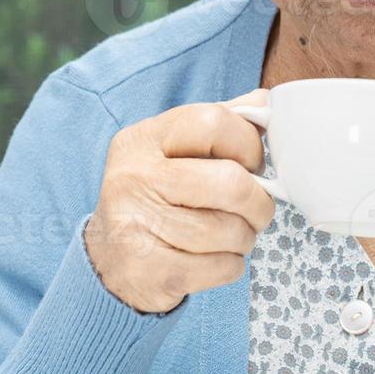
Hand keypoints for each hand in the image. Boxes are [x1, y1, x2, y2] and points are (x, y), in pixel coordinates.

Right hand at [84, 89, 275, 313]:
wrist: (109, 263)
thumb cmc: (157, 198)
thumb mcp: (176, 151)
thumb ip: (221, 123)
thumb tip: (265, 102)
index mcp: (143, 139)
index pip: (214, 121)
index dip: (249, 145)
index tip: (253, 165)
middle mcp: (133, 177)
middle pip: (230, 182)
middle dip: (259, 202)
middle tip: (256, 210)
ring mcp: (135, 225)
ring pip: (229, 230)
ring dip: (245, 238)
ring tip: (233, 236)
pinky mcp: (148, 271)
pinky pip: (221, 266)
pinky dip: (231, 265)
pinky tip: (215, 259)